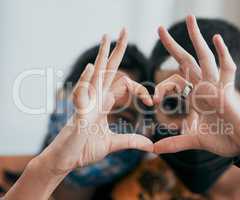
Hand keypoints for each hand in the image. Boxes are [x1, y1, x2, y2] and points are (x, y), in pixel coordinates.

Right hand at [39, 29, 152, 174]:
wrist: (67, 161)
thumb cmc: (85, 148)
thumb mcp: (113, 144)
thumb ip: (131, 141)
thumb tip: (150, 144)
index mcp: (104, 103)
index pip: (124, 84)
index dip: (139, 89)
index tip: (152, 102)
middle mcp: (96, 98)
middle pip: (108, 69)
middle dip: (116, 51)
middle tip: (123, 30)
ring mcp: (86, 104)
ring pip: (95, 75)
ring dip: (101, 56)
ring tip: (106, 37)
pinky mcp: (79, 114)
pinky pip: (82, 95)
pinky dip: (86, 81)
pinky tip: (92, 67)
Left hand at [153, 15, 239, 156]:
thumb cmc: (223, 138)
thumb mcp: (193, 139)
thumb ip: (174, 142)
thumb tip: (154, 150)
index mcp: (194, 95)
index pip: (173, 81)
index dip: (160, 88)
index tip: (153, 101)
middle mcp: (203, 86)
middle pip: (186, 60)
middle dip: (172, 45)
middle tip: (159, 29)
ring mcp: (215, 85)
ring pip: (204, 57)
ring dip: (196, 38)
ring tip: (189, 18)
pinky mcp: (226, 90)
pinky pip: (227, 68)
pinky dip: (223, 53)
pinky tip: (216, 38)